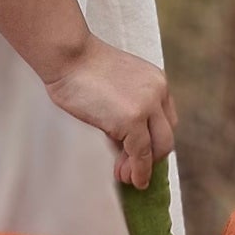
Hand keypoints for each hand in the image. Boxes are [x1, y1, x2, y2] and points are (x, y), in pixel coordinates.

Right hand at [42, 33, 176, 189]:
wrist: (68, 55)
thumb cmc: (79, 68)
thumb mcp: (115, 86)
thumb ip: (125, 110)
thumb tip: (123, 144)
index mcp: (156, 81)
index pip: (165, 119)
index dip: (154, 140)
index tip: (140, 153)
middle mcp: (158, 92)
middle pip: (166, 135)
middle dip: (152, 157)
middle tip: (133, 169)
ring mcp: (147, 106)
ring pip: (158, 147)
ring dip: (145, 167)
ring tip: (129, 178)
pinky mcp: (132, 120)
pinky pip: (141, 154)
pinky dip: (138, 170)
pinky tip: (132, 179)